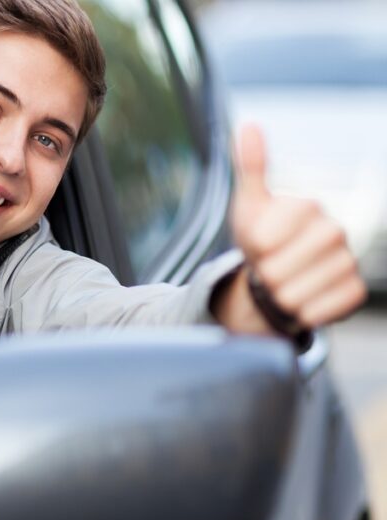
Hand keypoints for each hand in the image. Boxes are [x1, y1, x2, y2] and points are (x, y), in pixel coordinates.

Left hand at [229, 124, 365, 329]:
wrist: (278, 273)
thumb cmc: (261, 236)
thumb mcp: (249, 204)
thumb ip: (250, 167)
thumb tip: (249, 125)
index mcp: (307, 206)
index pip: (263, 239)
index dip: (252, 248)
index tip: (258, 242)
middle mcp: (334, 231)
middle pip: (277, 269)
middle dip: (263, 274)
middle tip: (269, 265)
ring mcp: (347, 261)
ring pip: (294, 294)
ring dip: (279, 295)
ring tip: (283, 281)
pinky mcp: (354, 291)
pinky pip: (317, 312)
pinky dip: (301, 312)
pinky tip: (302, 298)